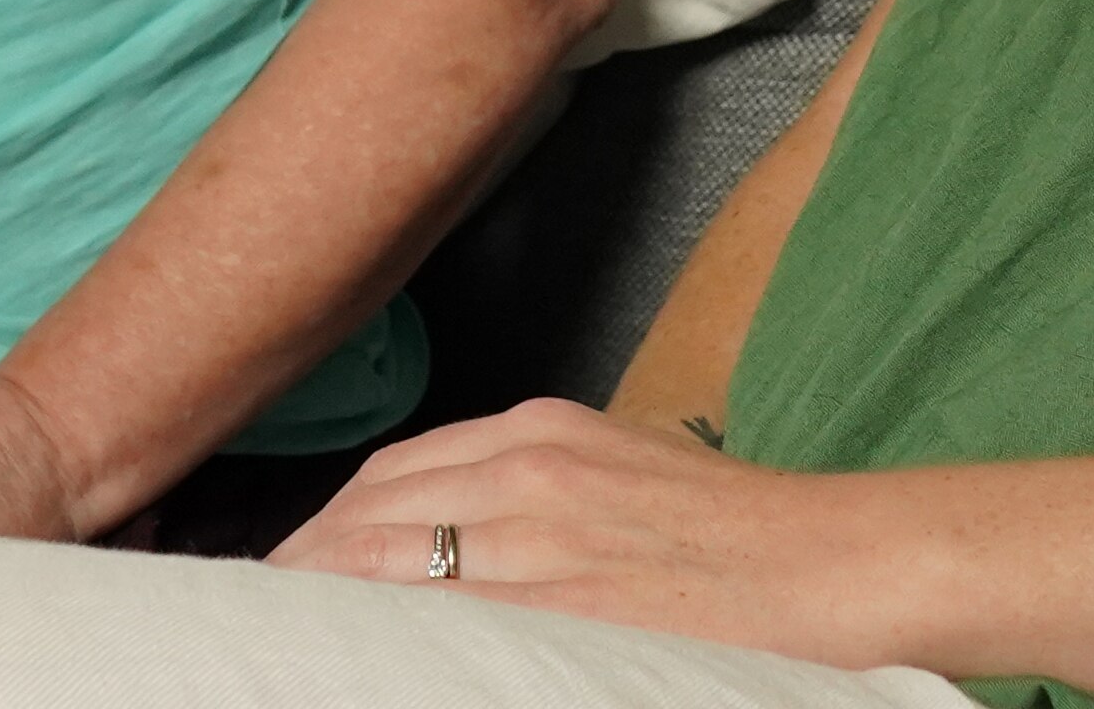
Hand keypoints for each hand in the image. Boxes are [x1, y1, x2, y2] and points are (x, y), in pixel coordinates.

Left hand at [267, 398, 872, 664]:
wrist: (835, 561)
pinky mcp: (570, 602)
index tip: (291, 569)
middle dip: (302, 568)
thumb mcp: (623, 473)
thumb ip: (535, 493)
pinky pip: (446, 620)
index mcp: (539, 430)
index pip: (391, 474)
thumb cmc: (740, 532)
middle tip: (258, 616)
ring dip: (322, 606)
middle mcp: (527, 469)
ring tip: (280, 646)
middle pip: (368, 515)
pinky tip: (354, 662)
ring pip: (387, 564)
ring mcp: (544, 535)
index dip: (327, 528)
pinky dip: (385, 640)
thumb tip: (455, 537)